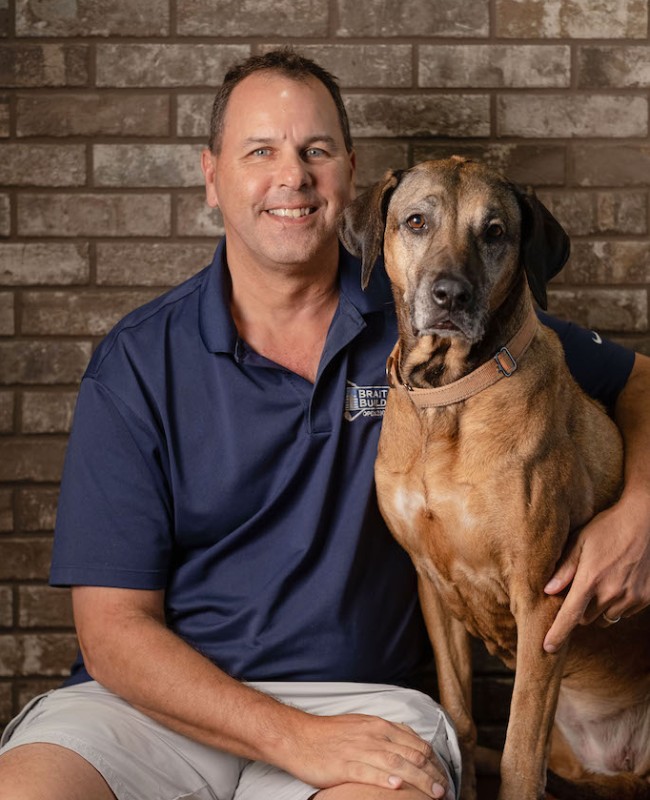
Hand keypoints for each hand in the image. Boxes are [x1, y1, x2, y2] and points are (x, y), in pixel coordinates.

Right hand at [282, 711, 450, 797]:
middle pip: (411, 755)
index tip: (444, 777)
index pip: (416, 743)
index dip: (434, 762)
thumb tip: (408, 740)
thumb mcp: (361, 724)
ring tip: (434, 794)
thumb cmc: (329, 733)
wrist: (298, 736)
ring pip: (396, 765)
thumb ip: (385, 733)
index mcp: (379, 726)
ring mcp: (359, 750)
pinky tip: (397, 788)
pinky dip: (384, 780)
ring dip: (419, 781)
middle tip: (446, 791)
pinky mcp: (344, 765)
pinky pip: (368, 772)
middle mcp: (373, 735)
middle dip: (433, 775)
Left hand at [543, 492, 649, 652]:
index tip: (547, 649)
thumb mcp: (580, 541)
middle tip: (582, 585)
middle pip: (586, 618)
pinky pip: (625, 612)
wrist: (645, 521)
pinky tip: (619, 580)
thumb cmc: (608, 528)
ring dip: (599, 606)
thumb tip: (548, 591)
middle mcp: (612, 593)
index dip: (557, 634)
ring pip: (606, 617)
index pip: (570, 616)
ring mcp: (631, 598)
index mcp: (591, 580)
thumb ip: (564, 568)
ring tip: (603, 579)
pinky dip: (618, 603)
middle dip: (580, 608)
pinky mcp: (646, 599)